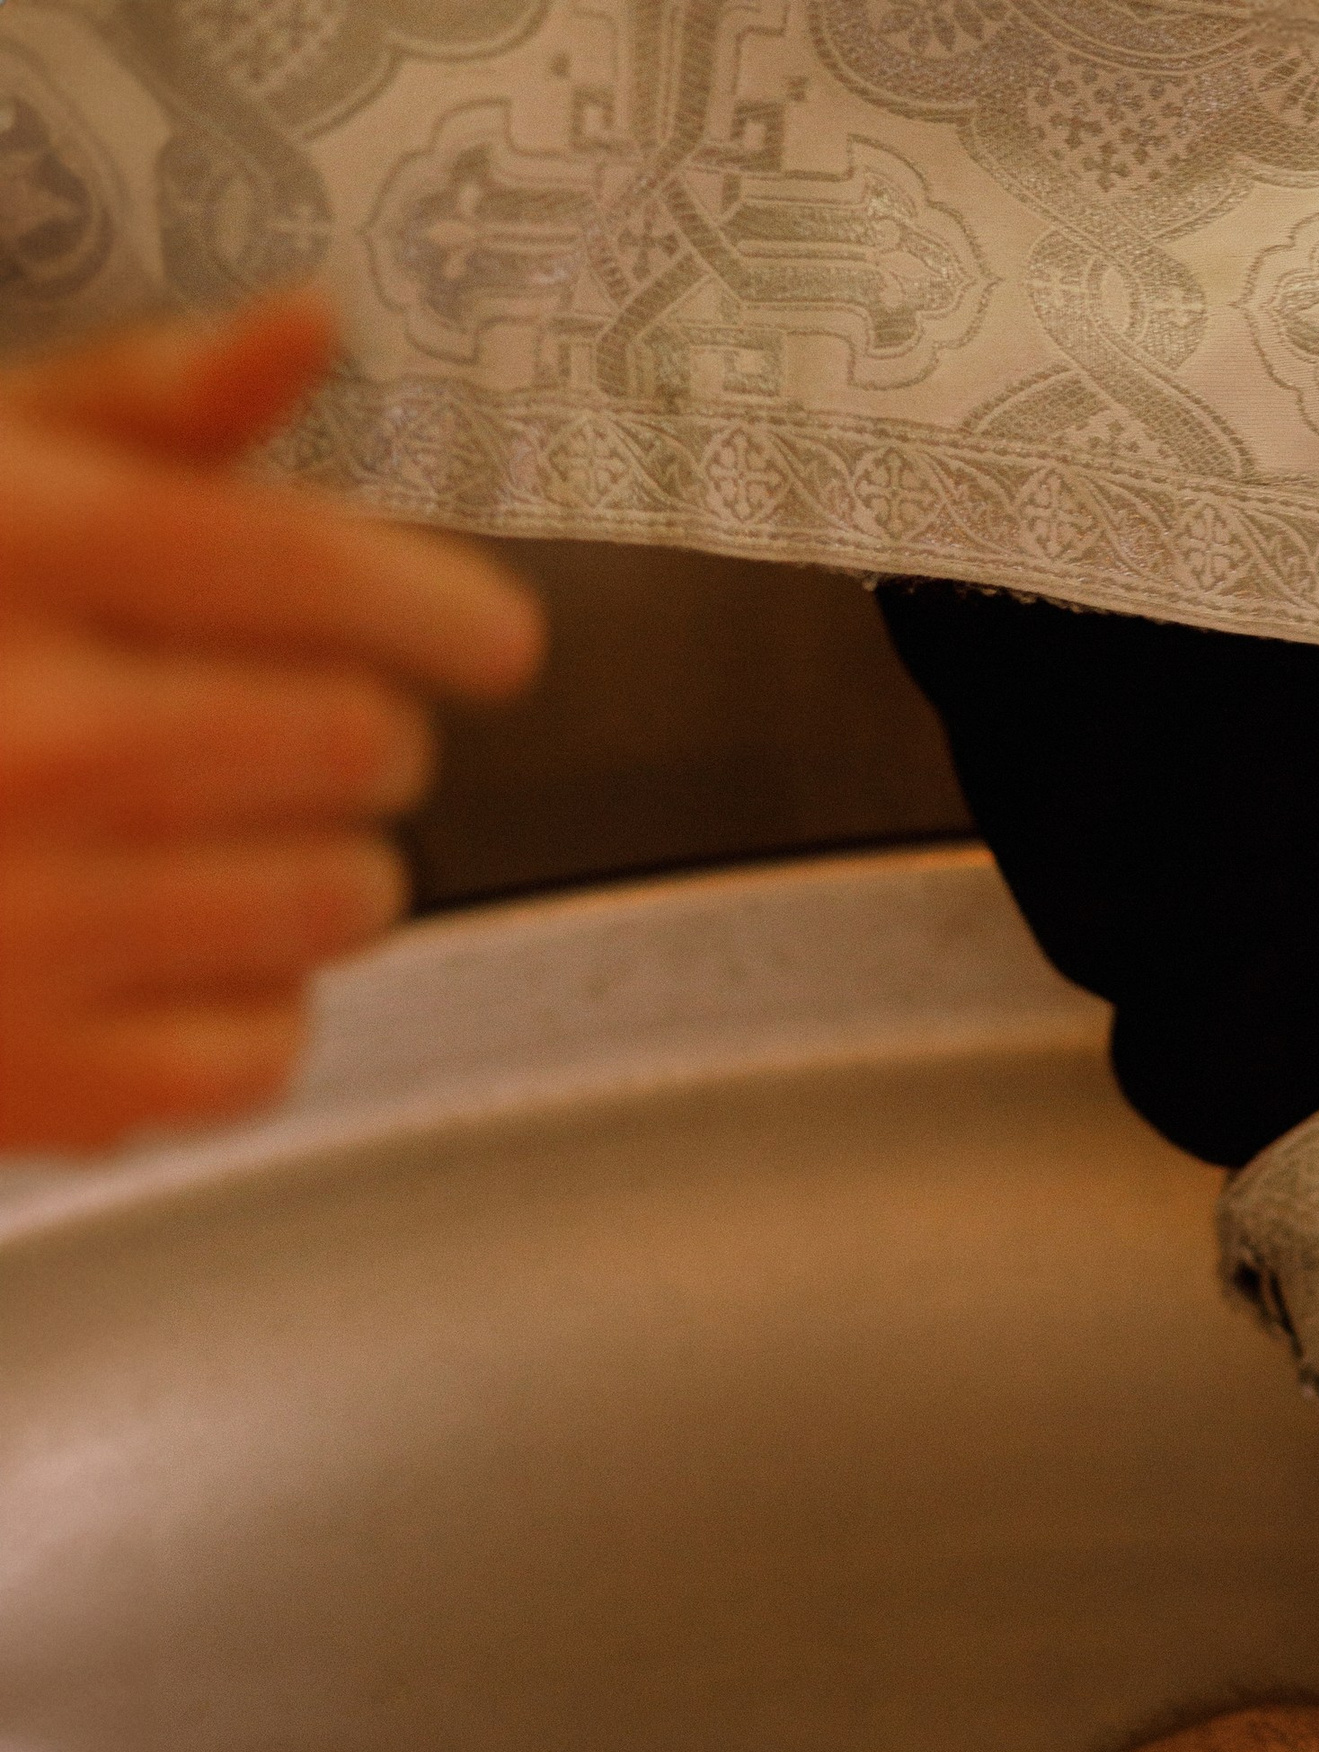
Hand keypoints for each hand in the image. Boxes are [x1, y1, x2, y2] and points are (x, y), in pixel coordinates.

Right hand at [0, 289, 541, 1152]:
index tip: (489, 636)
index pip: (299, 564)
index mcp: (6, 555)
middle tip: (322, 739)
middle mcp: (28, 738)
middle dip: (365, 737)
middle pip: (354, 739)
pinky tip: (170, 954)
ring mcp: (31, 920)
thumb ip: (140, 410)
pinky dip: (252, 1007)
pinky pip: (269, 1046)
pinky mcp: (46, 1078)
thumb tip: (306, 325)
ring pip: (339, 898)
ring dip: (328, 871)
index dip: (430, 601)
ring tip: (234, 841)